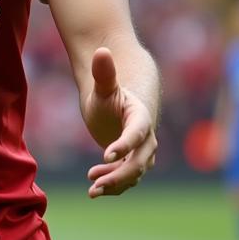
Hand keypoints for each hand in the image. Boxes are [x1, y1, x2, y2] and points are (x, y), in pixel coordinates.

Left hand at [85, 47, 157, 197]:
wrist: (116, 105)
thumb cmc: (110, 92)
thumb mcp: (104, 85)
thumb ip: (104, 72)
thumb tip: (102, 49)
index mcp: (140, 117)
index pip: (137, 132)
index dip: (124, 143)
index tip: (107, 154)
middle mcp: (146, 138)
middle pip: (139, 160)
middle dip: (119, 173)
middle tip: (93, 179)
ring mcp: (141, 153)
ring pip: (133, 173)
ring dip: (115, 183)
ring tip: (91, 189)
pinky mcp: (132, 163)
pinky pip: (126, 179)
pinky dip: (112, 185)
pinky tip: (93, 189)